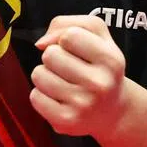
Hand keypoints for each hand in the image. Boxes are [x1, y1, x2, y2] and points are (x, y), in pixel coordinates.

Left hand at [30, 15, 126, 138]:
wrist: (112, 111)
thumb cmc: (99, 66)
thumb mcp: (96, 36)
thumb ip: (67, 24)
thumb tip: (40, 43)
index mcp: (110, 59)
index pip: (69, 36)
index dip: (66, 39)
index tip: (76, 50)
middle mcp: (99, 84)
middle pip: (50, 54)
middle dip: (54, 57)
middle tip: (69, 68)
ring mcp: (83, 105)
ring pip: (39, 74)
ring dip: (46, 75)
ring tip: (64, 82)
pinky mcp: (66, 121)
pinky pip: (35, 97)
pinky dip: (41, 95)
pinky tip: (58, 98)